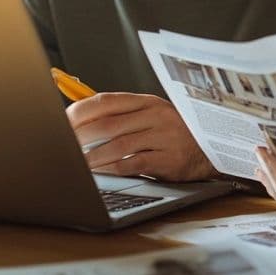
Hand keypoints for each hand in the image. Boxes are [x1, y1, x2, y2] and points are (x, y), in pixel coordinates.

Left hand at [67, 92, 217, 181]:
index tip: (63, 121)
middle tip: (63, 146)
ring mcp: (164, 137)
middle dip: (80, 137)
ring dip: (93, 157)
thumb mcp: (152, 116)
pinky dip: (111, 169)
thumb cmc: (175, 134)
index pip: (106, 101)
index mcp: (147, 102)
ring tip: (76, 164)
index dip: (80, 111)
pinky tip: (100, 173)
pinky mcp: (169, 159)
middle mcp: (156, 115)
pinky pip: (133, 163)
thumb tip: (82, 121)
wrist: (212, 150)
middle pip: (108, 124)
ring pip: (118, 145)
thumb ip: (123, 116)